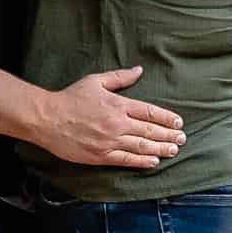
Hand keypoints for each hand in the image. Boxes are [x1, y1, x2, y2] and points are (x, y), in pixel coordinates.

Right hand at [33, 68, 185, 170]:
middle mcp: (117, 124)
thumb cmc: (71, 98)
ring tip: (174, 150)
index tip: (178, 121)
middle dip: (168, 135)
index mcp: (118, 104)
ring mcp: (110, 141)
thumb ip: (120, 77)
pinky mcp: (101, 155)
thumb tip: (139, 70)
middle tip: (182, 138)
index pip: (149, 111)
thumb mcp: (96, 81)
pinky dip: (142, 161)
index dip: (166, 117)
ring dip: (161, 148)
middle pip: (149, 130)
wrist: (48, 119)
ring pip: (142, 146)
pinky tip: (154, 161)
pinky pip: (127, 160)